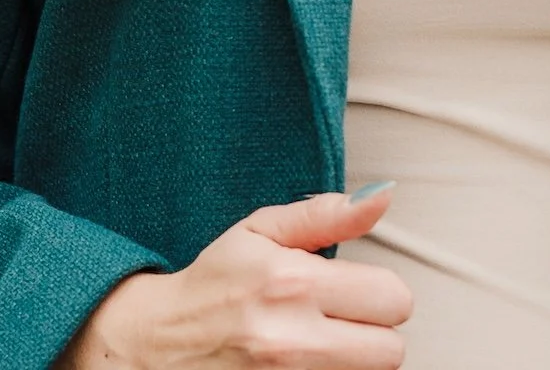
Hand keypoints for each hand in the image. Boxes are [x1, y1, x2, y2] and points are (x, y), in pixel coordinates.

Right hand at [61, 184, 410, 367]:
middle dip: (376, 332)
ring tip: (324, 341)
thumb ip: (326, 215)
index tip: (356, 289)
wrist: (157, 343)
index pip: (393, 299)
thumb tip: (382, 195)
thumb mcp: (261, 231)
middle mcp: (292, 339)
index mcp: (293, 283)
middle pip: (391, 352)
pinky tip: (308, 362)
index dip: (382, 292)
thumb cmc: (215, 281)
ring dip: (356, 360)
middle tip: (344, 320)